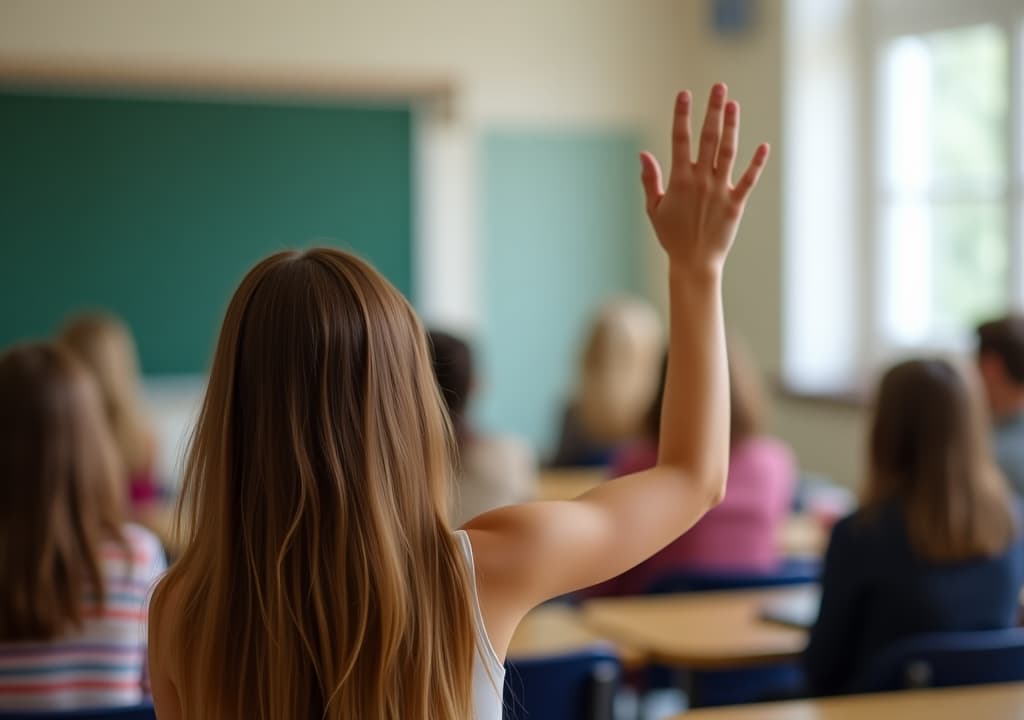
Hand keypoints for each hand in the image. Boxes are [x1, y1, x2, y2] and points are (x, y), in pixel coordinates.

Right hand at [640, 84, 769, 274]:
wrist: (694, 263)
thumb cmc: (671, 237)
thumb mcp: (654, 209)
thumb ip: (650, 180)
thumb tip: (643, 154)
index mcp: (679, 180)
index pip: (680, 139)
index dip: (682, 115)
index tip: (684, 94)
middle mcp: (701, 180)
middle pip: (708, 138)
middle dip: (713, 110)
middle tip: (718, 87)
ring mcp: (720, 190)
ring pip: (728, 152)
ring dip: (731, 127)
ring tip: (734, 104)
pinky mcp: (736, 204)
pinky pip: (748, 179)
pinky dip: (756, 163)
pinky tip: (763, 145)